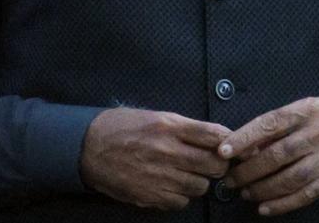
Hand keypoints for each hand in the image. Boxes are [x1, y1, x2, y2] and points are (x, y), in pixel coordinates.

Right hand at [79, 107, 231, 210]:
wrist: (88, 147)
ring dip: (199, 182)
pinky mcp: (149, 196)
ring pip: (200, 186)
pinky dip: (182, 197)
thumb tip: (218, 138)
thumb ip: (187, 128)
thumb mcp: (157, 116)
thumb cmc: (124, 127)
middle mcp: (167, 151)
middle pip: (214, 165)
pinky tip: (173, 186)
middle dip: (218, 165)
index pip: (215, 136)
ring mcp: (158, 176)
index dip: (229, 143)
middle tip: (212, 164)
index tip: (230, 147)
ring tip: (188, 174)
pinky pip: (181, 203)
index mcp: (170, 126)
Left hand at [218, 97, 318, 216]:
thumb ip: (280, 125)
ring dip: (262, 189)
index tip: (223, 150)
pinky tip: (265, 207)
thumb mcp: (308, 109)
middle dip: (248, 170)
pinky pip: (304, 195)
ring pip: (288, 178)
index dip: (244, 138)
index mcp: (308, 110)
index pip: (270, 123)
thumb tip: (246, 145)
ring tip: (245, 192)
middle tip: (230, 179)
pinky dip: (282, 204)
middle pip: (277, 155)